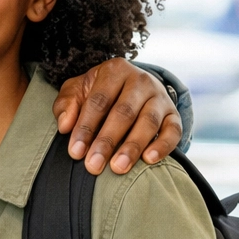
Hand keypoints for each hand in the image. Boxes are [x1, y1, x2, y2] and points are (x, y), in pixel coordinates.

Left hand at [53, 58, 181, 174]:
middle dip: (107, 141)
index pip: (98, 101)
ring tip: (117, 168)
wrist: (130, 86)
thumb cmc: (98, 92)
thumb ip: (67, 105)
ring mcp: (160, 97)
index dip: (86, 127)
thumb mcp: (77, 91)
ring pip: (148, 122)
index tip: (76, 152)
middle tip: (93, 165)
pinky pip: (173, 130)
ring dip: (132, 147)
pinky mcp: (174, 114)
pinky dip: (163, 145)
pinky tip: (149, 160)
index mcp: (115, 70)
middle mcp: (141, 80)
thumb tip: (65, 125)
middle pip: (124, 113)